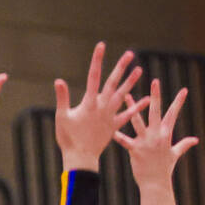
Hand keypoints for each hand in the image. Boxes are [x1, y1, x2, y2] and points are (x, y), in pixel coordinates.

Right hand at [54, 42, 147, 171]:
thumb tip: (58, 80)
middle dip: (121, 67)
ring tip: (140, 69)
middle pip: (112, 83)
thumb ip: (62, 98)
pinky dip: (136, 107)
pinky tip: (146, 99)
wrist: (81, 158)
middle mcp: (102, 107)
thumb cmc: (68, 139)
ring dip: (131, 82)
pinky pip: (128, 116)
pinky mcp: (114, 126)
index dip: (97, 60)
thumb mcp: (62, 117)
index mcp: (89, 103)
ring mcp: (110, 117)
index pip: (93, 76)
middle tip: (130, 54)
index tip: (101, 46)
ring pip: (122, 96)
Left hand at [113, 79, 198, 188]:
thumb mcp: (175, 155)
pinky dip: (118, 135)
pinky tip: (110, 127)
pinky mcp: (135, 150)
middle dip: (156, 96)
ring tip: (125, 95)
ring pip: (138, 121)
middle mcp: (156, 135)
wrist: (156, 185)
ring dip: (132, 108)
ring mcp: (145, 142)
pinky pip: (124, 140)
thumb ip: (184, 145)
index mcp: (166, 135)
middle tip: (155, 81)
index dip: (178, 102)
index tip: (184, 89)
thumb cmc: (164, 170)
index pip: (173, 115)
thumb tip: (195, 140)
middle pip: (156, 112)